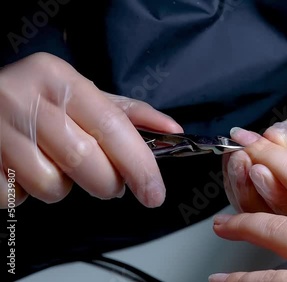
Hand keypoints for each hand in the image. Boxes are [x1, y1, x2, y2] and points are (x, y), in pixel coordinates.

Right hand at [0, 52, 182, 207]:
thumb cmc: (37, 99)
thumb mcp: (80, 95)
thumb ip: (126, 113)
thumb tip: (172, 130)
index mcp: (60, 79)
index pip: (113, 127)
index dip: (139, 166)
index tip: (154, 193)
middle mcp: (26, 99)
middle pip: (86, 161)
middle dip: (107, 183)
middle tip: (108, 182)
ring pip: (51, 185)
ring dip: (62, 187)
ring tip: (53, 165)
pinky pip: (16, 197)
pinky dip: (26, 192)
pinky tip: (21, 168)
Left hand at [223, 39, 286, 217]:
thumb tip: (269, 144)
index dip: (275, 188)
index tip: (256, 162)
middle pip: (279, 211)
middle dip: (252, 187)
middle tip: (241, 158)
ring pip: (263, 200)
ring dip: (242, 181)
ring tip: (236, 155)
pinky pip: (259, 181)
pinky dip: (242, 171)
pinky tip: (236, 155)